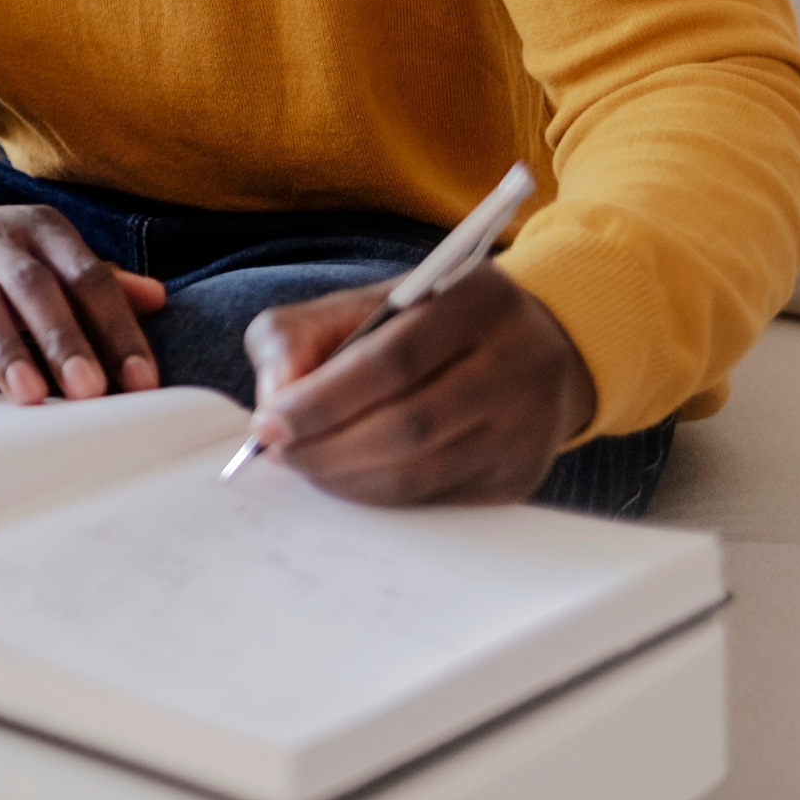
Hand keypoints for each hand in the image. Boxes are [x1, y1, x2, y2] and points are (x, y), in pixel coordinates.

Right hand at [0, 202, 165, 403]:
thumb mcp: (42, 254)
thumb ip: (96, 278)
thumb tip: (156, 298)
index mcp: (41, 229)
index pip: (88, 276)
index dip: (118, 327)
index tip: (140, 379)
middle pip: (35, 286)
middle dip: (64, 339)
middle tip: (89, 390)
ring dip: (6, 348)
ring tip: (29, 395)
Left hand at [243, 265, 596, 504]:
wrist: (530, 345)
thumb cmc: (427, 321)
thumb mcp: (366, 301)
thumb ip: (302, 333)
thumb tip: (273, 397)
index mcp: (476, 301)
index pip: (392, 360)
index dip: (323, 398)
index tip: (268, 422)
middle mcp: (516, 362)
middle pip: (410, 424)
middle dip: (328, 447)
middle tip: (280, 453)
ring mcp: (526, 426)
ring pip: (423, 471)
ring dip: (348, 478)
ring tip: (305, 465)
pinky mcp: (519, 475)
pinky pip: (437, 498)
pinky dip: (381, 496)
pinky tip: (348, 479)